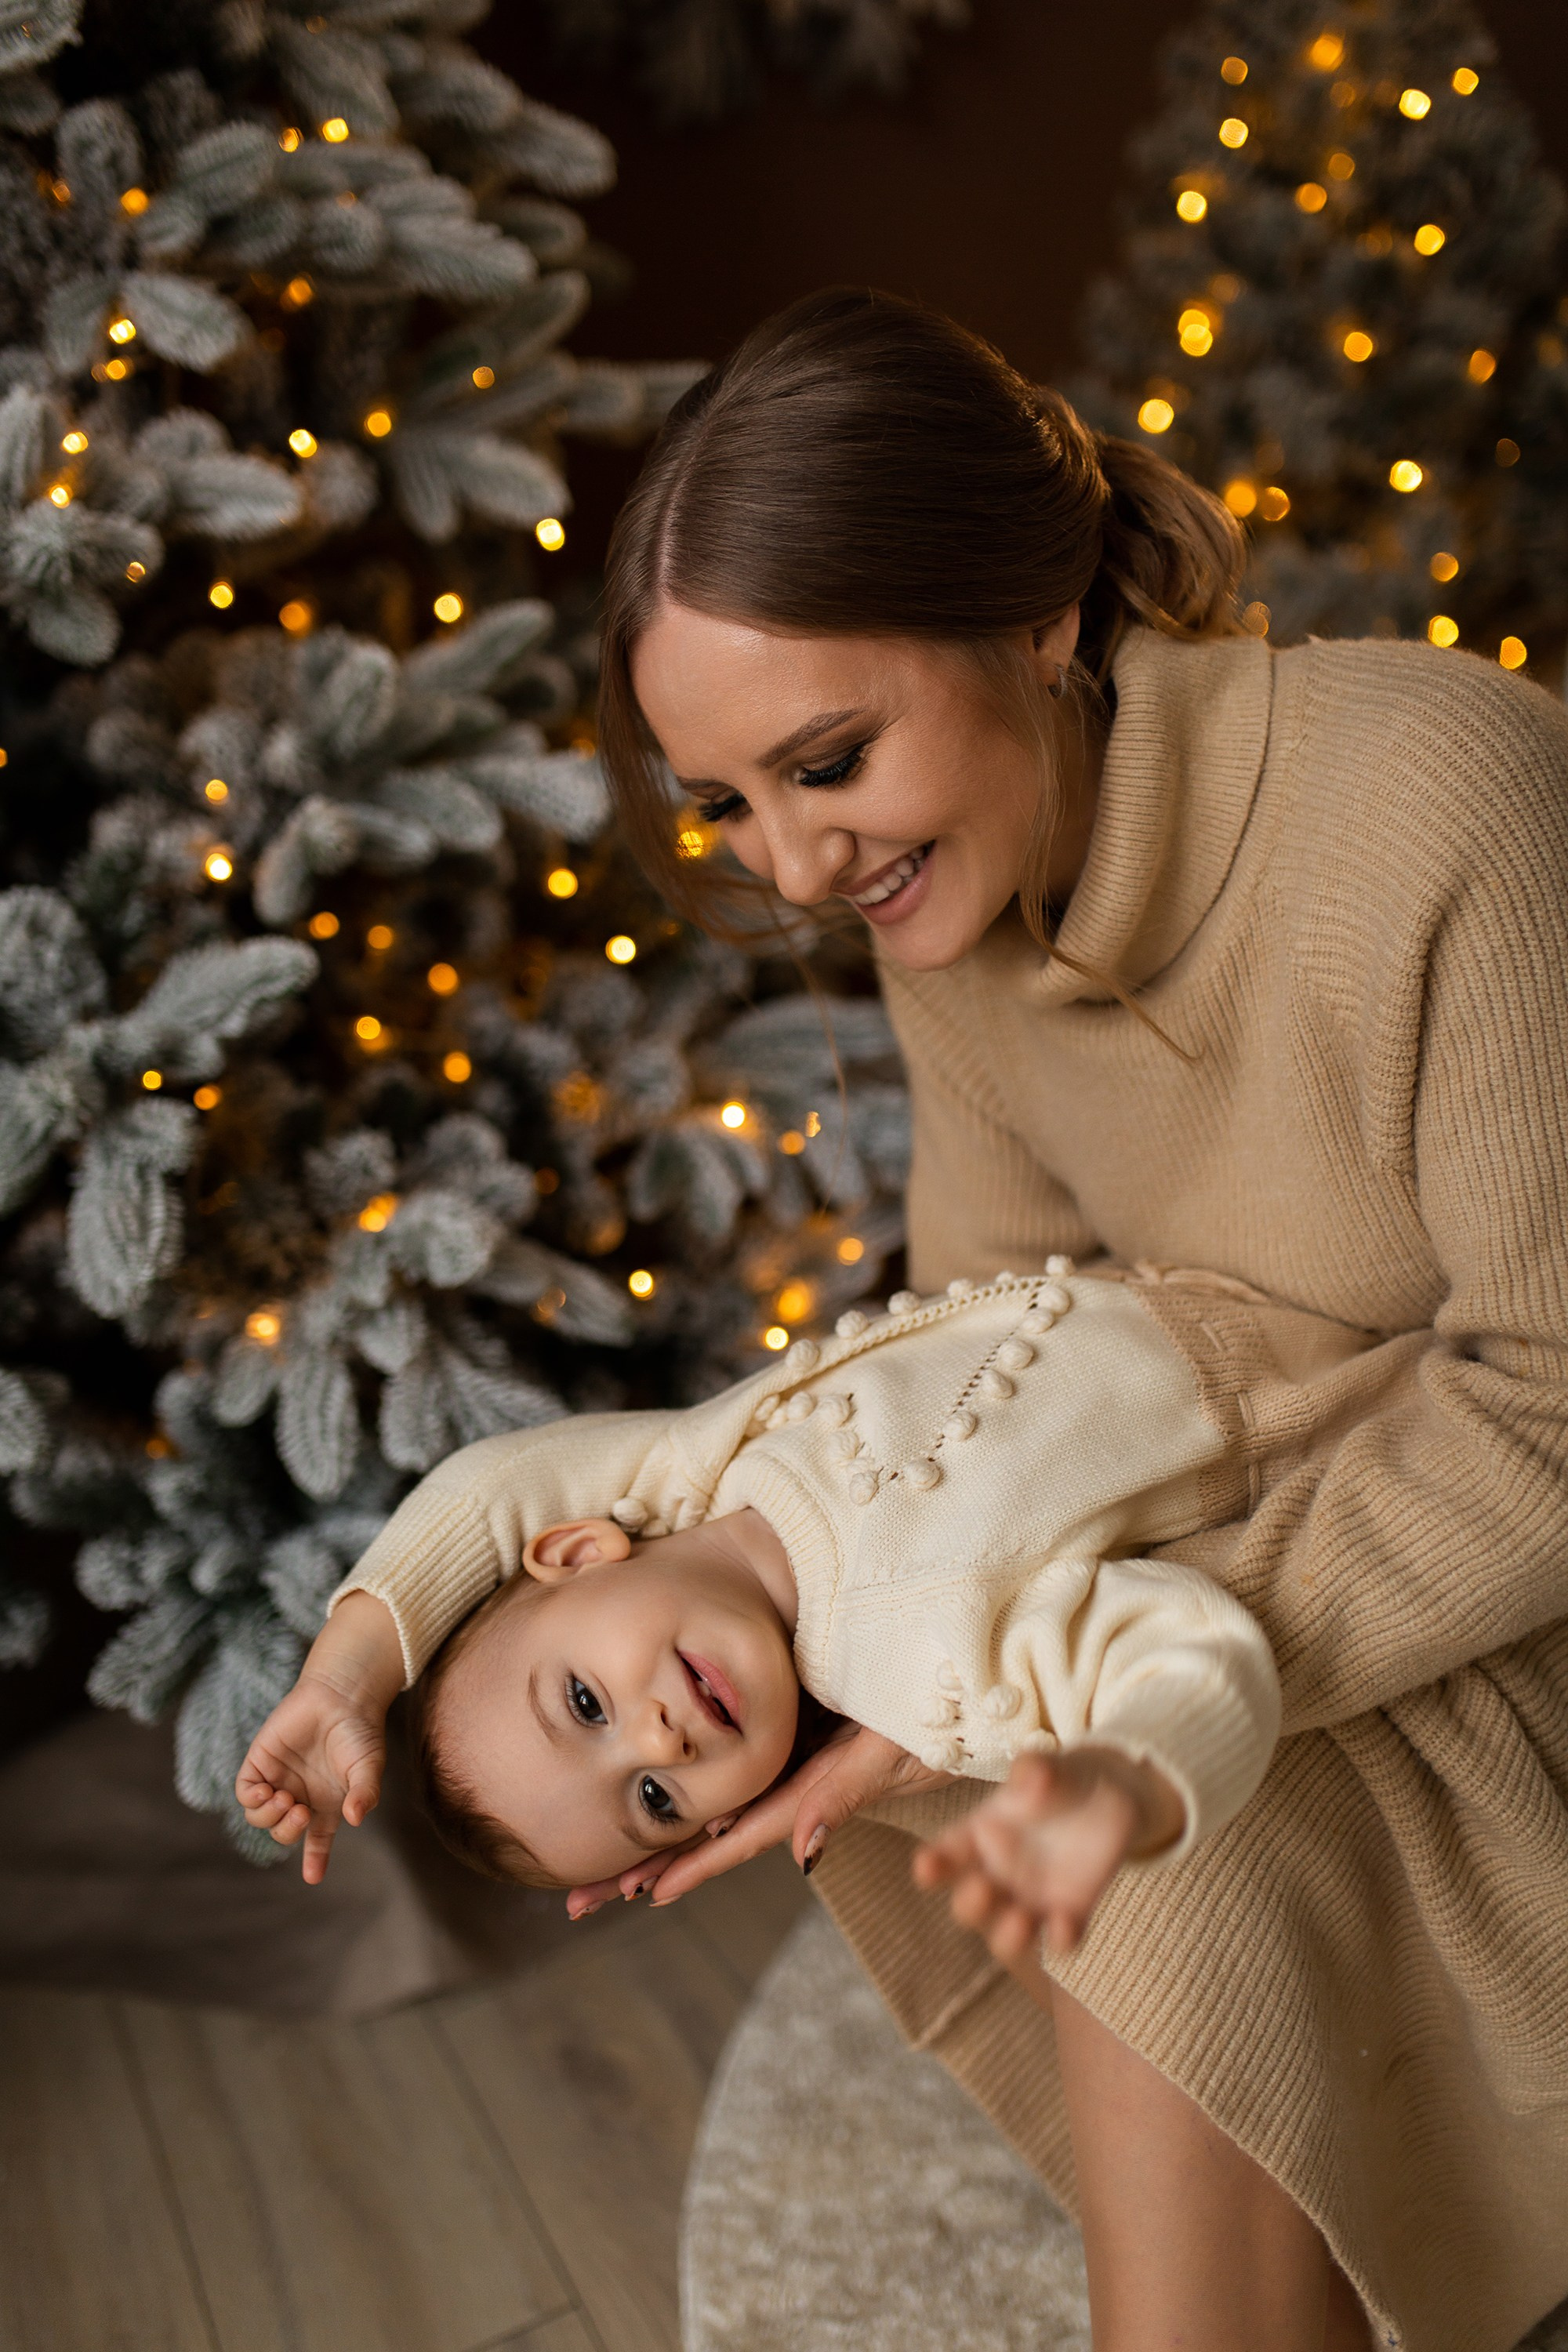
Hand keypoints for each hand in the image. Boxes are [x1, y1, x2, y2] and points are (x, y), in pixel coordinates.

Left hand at [235, 1591, 404, 1883]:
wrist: (341, 1694)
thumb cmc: (359, 1730)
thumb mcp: (368, 1766)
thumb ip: (364, 1793)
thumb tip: (354, 1818)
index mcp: (327, 1805)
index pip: (317, 1840)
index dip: (316, 1861)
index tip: (314, 1877)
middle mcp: (301, 1796)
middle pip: (283, 1833)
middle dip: (288, 1831)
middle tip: (301, 1812)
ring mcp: (279, 1780)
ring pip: (259, 1818)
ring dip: (270, 1818)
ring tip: (286, 1799)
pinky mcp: (261, 1762)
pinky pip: (245, 1793)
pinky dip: (253, 1800)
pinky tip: (268, 1791)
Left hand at [564, 1722, 958, 1918]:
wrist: (966, 1649)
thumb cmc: (942, 1700)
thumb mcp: (898, 1747)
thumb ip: (847, 1792)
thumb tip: (800, 1855)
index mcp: (820, 1785)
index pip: (745, 1834)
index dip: (695, 1863)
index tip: (641, 1894)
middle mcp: (800, 1773)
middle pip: (717, 1830)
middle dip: (652, 1867)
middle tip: (580, 1902)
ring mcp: (797, 1749)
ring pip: (721, 1801)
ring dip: (664, 1840)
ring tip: (602, 1877)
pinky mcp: (798, 1717)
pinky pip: (743, 1760)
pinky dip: (699, 1787)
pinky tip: (659, 1803)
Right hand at [912, 1743, 1185, 1960]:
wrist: (1109, 1799)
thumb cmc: (1062, 1780)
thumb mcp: (1049, 1768)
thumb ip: (1035, 1770)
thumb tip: (1030, 1775)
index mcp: (980, 1837)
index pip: (946, 1856)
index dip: (932, 1865)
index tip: (927, 1866)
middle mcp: (998, 1876)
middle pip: (969, 1906)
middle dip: (970, 1904)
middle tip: (983, 1888)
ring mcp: (1031, 1900)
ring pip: (1006, 1938)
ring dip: (1007, 1937)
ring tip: (1021, 1921)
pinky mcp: (1069, 1914)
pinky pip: (1059, 1940)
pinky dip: (1060, 1939)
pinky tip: (1065, 1926)